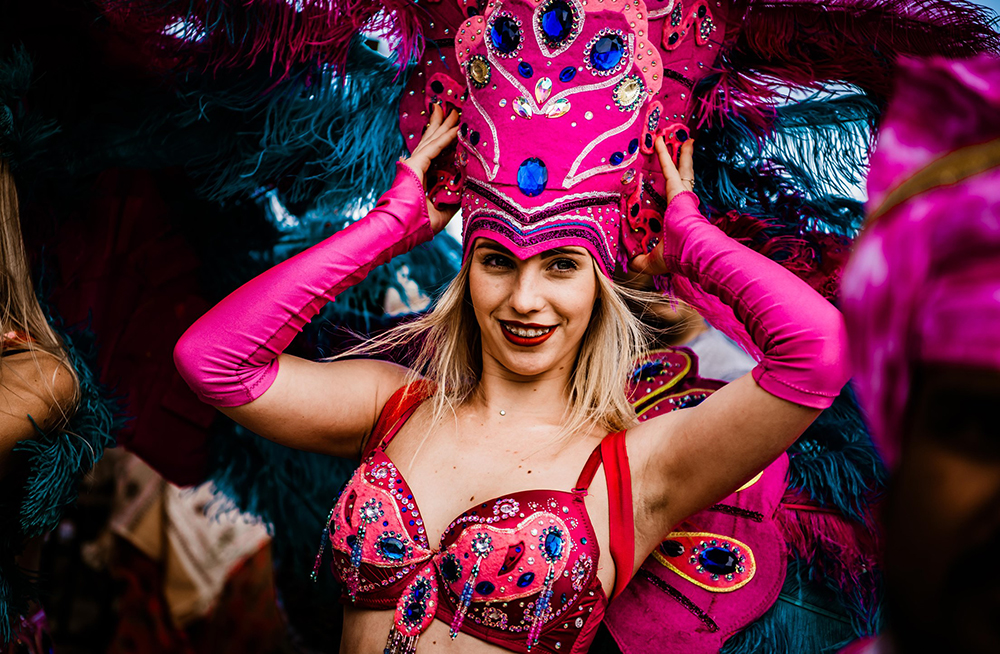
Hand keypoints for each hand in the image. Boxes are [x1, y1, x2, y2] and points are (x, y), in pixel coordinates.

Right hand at [400, 103, 460, 232]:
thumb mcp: (443, 212)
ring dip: (445, 124)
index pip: (435, 155)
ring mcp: (414, 165)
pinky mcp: (414, 164)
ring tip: (454, 110)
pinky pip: (435, 147)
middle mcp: (418, 169)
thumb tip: (469, 190)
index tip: (454, 129)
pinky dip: (447, 136)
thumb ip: (454, 200)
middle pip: (433, 142)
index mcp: (422, 178)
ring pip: (433, 139)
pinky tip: (457, 127)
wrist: (399, 231)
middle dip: (443, 125)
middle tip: (454, 111)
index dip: (445, 142)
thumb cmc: (417, 226)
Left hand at [629, 136, 695, 275]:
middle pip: (680, 179)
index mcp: (677, 218)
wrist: (689, 251)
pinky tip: (658, 139)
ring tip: (675, 137)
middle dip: (680, 164)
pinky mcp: (677, 187)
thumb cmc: (674, 256)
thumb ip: (639, 260)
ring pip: (678, 168)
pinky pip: (668, 165)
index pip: (672, 202)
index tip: (668, 186)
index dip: (670, 193)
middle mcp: (681, 204)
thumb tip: (630, 261)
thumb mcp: (651, 261)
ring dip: (675, 152)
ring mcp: (681, 194)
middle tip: (680, 150)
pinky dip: (663, 152)